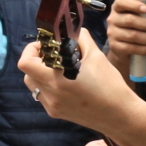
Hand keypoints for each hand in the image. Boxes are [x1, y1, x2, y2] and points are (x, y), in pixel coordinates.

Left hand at [18, 28, 144, 138]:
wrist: (119, 114)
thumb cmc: (110, 85)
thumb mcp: (97, 56)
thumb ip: (81, 39)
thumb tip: (73, 30)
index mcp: (56, 79)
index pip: (25, 63)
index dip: (32, 50)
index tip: (46, 45)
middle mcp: (50, 94)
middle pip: (27, 73)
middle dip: (36, 61)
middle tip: (53, 55)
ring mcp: (52, 106)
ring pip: (34, 85)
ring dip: (40, 74)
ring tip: (58, 69)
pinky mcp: (56, 113)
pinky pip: (43, 96)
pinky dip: (48, 86)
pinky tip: (65, 83)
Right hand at [105, 0, 145, 74]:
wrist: (123, 46)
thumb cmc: (134, 25)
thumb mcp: (142, 12)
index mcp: (118, 7)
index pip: (121, 2)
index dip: (134, 5)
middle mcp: (112, 19)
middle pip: (129, 20)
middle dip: (145, 24)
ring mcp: (112, 33)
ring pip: (132, 35)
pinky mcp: (114, 46)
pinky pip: (131, 48)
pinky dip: (144, 49)